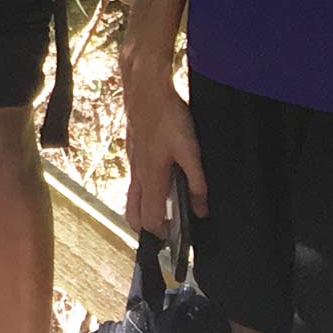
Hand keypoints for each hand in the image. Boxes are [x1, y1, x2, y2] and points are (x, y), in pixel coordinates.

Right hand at [120, 69, 208, 238]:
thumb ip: (197, 181)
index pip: (149, 219)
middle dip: (145, 229)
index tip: (172, 244)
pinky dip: (143, 192)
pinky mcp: (133, 150)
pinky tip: (159, 182)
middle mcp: (137, 174)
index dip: (159, 235)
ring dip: (143, 211)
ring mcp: (132, 162)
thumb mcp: (190, 150)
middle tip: (165, 234)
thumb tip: (201, 210)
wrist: (145, 88)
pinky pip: (134, 181)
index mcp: (152, 178)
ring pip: (132, 197)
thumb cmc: (168, 117)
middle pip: (132, 213)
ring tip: (164, 213)